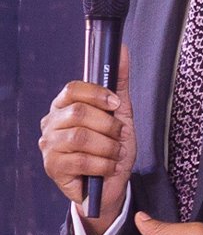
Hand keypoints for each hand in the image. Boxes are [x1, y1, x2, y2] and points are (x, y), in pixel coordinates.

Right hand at [39, 46, 134, 234]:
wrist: (110, 184)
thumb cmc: (111, 148)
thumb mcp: (120, 114)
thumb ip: (118, 83)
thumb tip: (120, 49)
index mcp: (64, 106)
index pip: (72, 89)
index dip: (97, 94)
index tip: (116, 104)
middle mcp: (51, 123)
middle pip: (79, 112)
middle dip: (109, 125)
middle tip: (117, 136)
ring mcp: (48, 146)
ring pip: (82, 137)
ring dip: (108, 147)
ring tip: (114, 153)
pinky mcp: (53, 167)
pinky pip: (82, 160)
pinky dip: (104, 164)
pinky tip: (108, 167)